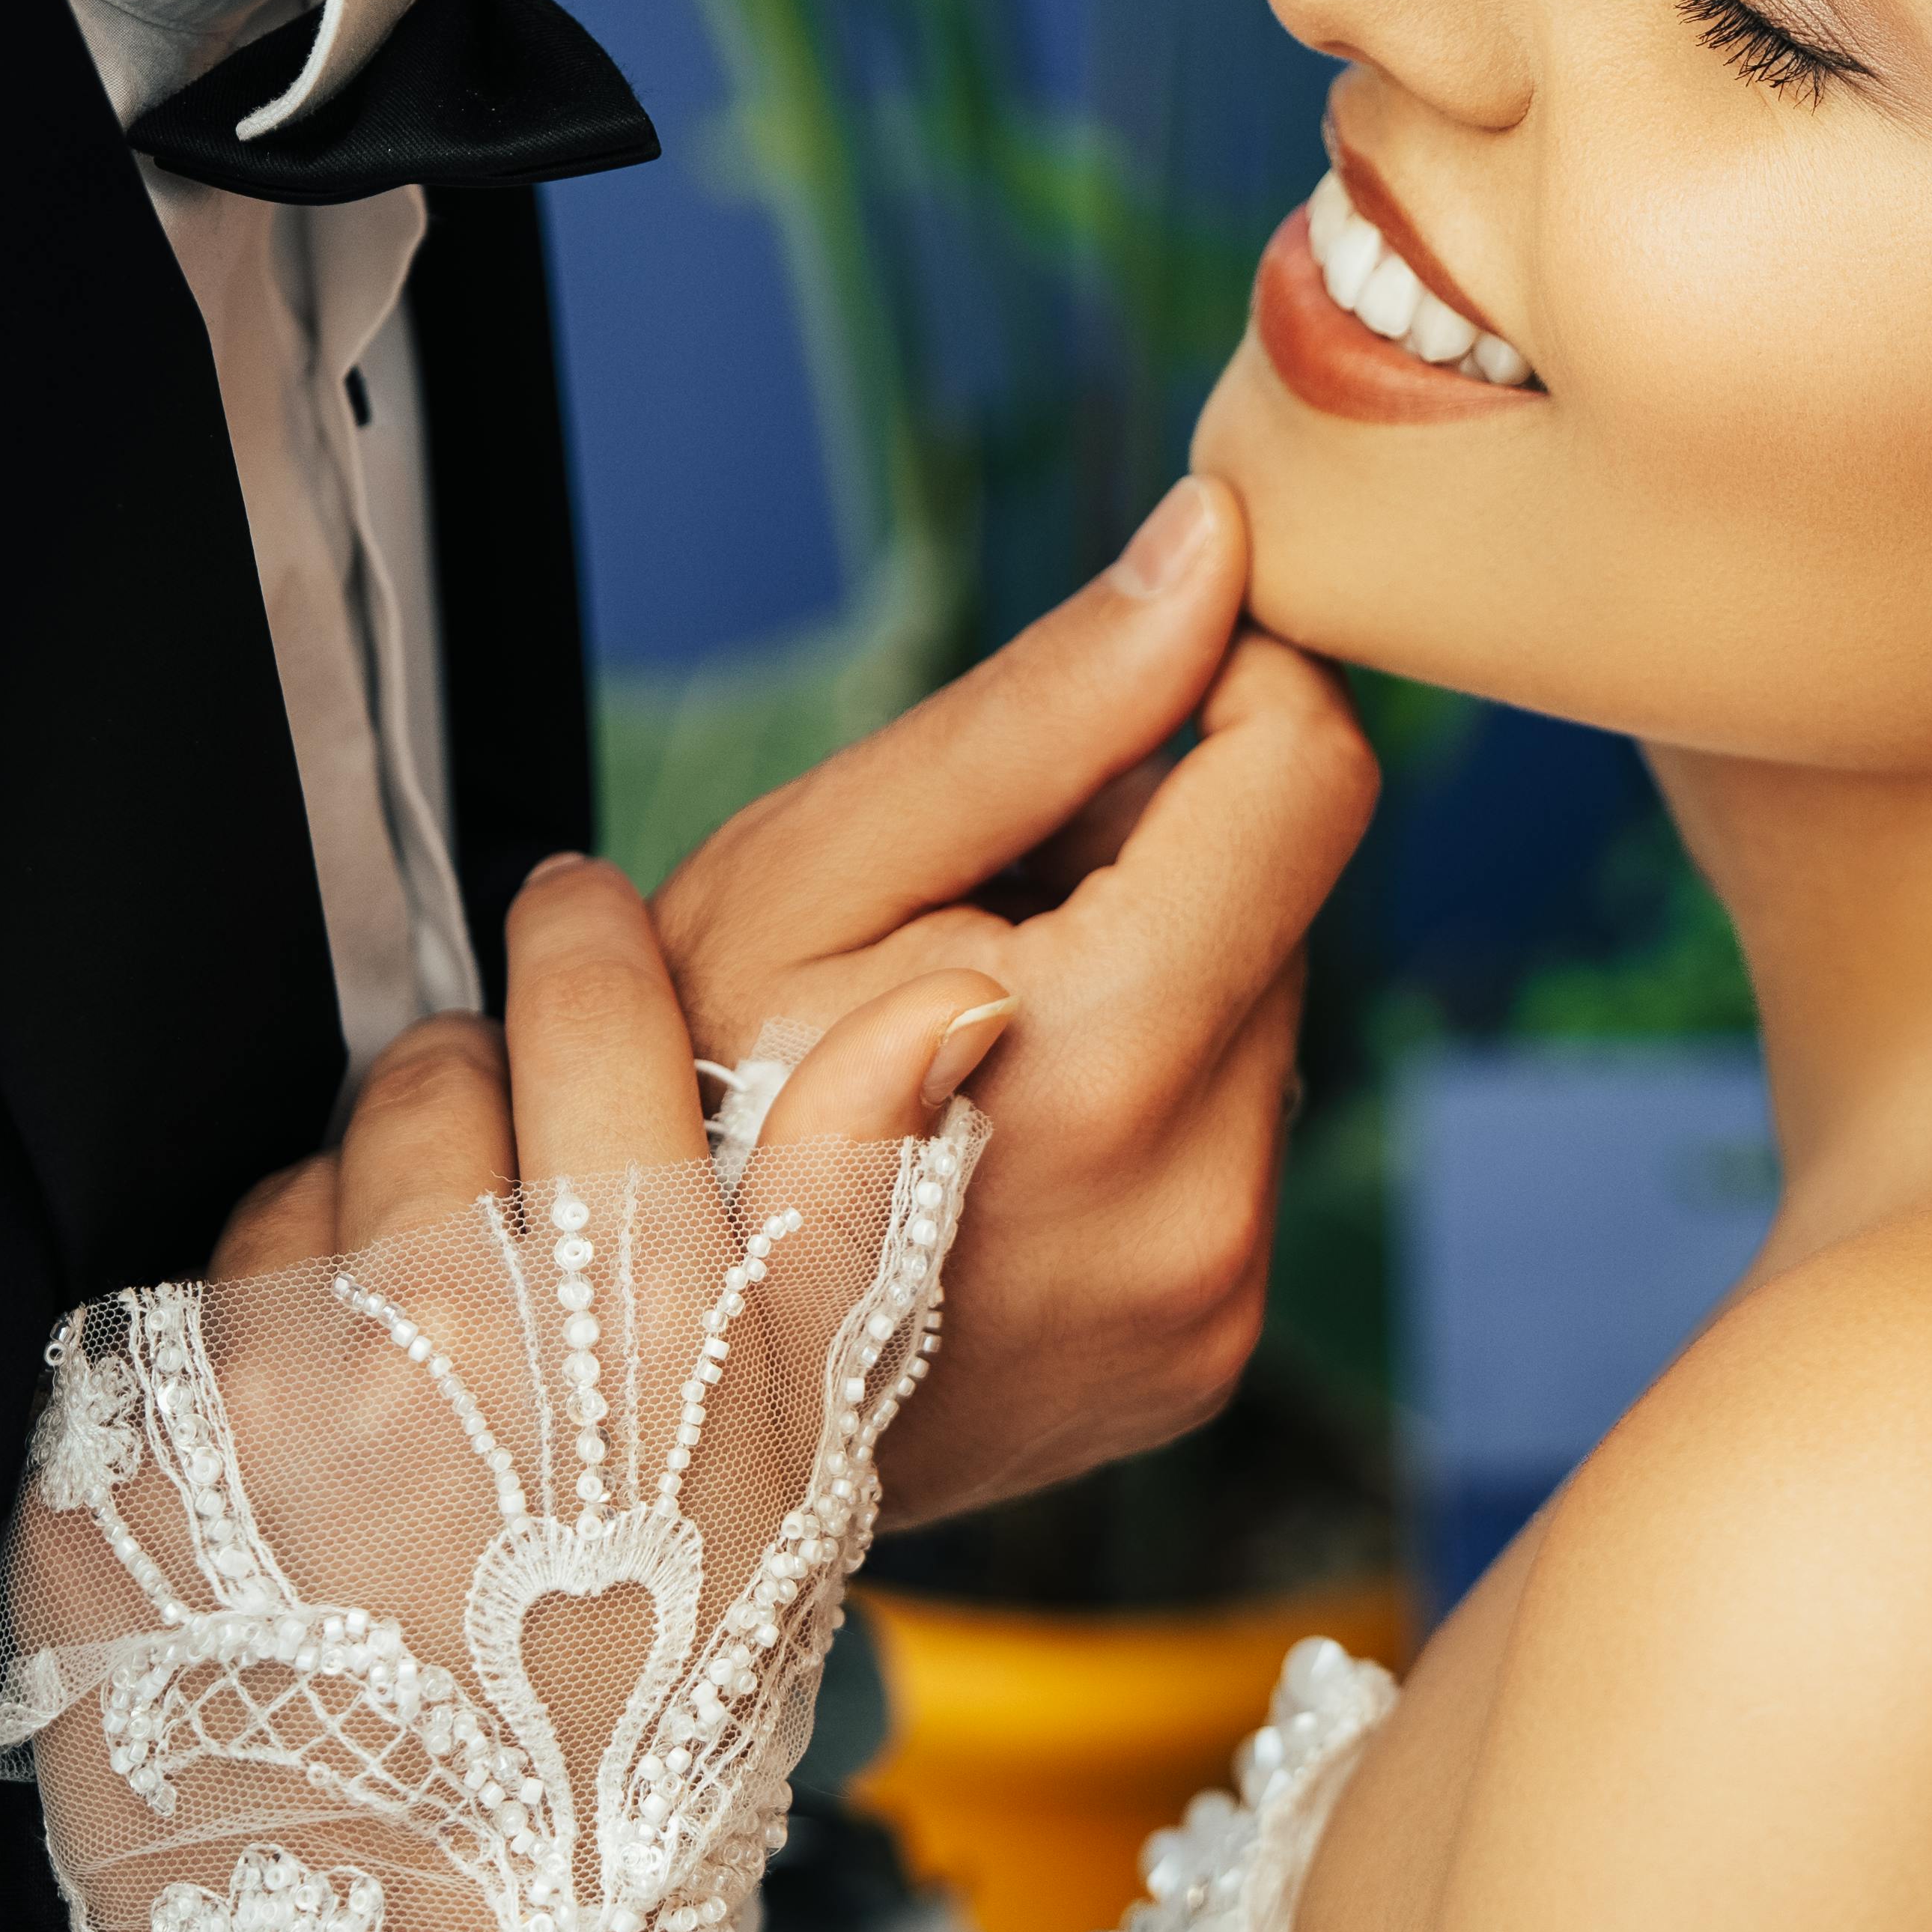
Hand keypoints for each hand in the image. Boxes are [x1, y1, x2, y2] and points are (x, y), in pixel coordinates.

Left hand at [0, 873, 1019, 1931]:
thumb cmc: (661, 1725)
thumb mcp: (804, 1458)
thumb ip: (855, 1199)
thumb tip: (944, 997)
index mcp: (628, 1292)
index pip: (585, 993)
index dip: (584, 940)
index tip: (575, 929)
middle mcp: (442, 1311)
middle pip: (424, 1074)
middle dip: (463, 1126)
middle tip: (499, 1273)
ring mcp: (260, 1396)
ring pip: (284, 1197)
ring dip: (336, 1263)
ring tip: (399, 1431)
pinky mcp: (114, 1485)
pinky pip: (154, 1336)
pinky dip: (218, 1394)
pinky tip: (295, 1512)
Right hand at [648, 473, 1379, 1520]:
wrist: (623, 1385)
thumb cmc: (676, 1098)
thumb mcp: (815, 865)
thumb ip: (1044, 706)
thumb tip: (1216, 546)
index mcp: (1112, 1070)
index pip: (1308, 773)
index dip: (1222, 685)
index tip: (1104, 707)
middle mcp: (1202, 1212)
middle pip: (1284, 896)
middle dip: (1146, 856)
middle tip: (962, 912)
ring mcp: (1211, 1305)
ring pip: (1259, 1012)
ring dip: (1145, 974)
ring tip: (957, 1030)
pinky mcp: (1205, 1350)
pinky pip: (1231, 1137)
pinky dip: (1138, 1094)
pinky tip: (989, 1127)